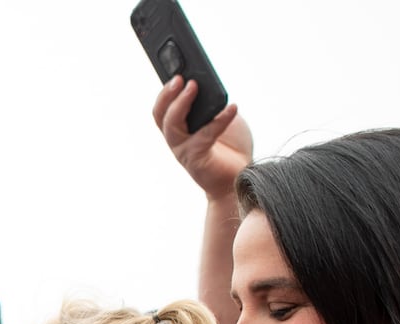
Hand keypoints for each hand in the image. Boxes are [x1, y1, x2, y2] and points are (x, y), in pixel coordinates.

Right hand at [152, 76, 251, 201]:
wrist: (240, 179)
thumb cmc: (231, 148)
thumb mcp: (224, 117)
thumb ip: (215, 103)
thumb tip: (211, 83)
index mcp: (180, 127)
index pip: (164, 106)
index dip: (164, 88)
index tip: (171, 67)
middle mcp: (176, 139)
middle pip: (160, 115)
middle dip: (167, 94)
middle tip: (179, 77)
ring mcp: (184, 150)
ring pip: (171, 125)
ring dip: (180, 104)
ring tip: (193, 85)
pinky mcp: (197, 160)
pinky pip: (205, 136)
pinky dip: (220, 120)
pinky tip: (233, 107)